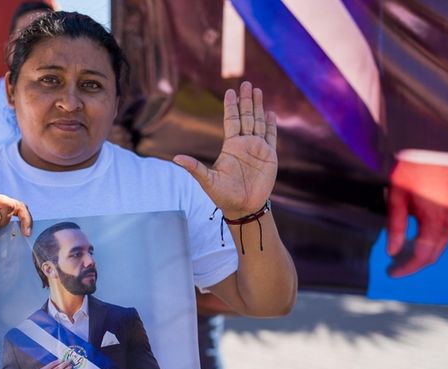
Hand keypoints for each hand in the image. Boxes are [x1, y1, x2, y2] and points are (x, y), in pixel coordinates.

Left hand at [173, 81, 277, 218]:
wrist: (243, 208)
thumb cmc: (223, 196)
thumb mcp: (207, 181)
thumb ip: (195, 168)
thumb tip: (176, 159)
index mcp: (230, 146)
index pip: (231, 120)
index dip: (231, 106)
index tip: (230, 91)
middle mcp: (244, 144)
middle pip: (246, 116)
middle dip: (246, 100)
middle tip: (246, 83)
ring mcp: (257, 149)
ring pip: (259, 122)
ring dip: (259, 107)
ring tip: (258, 91)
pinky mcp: (269, 157)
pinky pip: (271, 137)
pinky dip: (271, 125)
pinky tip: (270, 113)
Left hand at [386, 160, 447, 276]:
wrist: (431, 149)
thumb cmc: (411, 171)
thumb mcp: (396, 199)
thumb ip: (396, 227)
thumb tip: (392, 250)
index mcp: (434, 222)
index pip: (423, 256)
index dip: (407, 268)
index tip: (392, 273)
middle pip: (434, 254)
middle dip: (415, 264)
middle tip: (396, 267)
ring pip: (441, 245)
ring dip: (425, 254)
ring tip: (404, 257)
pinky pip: (446, 233)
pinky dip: (433, 242)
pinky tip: (419, 241)